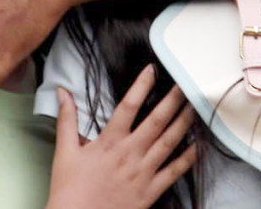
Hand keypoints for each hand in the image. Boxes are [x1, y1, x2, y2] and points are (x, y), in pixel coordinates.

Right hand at [47, 67, 197, 208]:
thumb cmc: (70, 188)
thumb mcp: (64, 151)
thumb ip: (67, 118)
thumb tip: (62, 91)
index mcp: (109, 142)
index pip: (128, 106)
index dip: (141, 86)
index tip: (152, 69)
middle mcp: (130, 154)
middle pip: (156, 121)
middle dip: (172, 100)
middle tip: (185, 83)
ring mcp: (143, 173)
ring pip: (169, 143)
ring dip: (184, 123)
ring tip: (195, 107)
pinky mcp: (151, 191)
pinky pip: (174, 172)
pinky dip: (188, 158)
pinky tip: (198, 146)